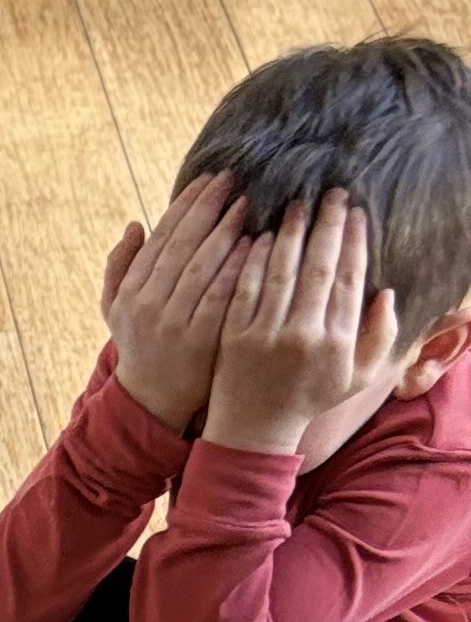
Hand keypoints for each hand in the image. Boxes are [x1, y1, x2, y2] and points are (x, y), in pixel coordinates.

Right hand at [99, 172, 251, 432]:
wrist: (152, 400)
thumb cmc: (140, 346)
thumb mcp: (115, 309)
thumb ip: (119, 267)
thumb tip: (134, 224)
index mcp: (131, 290)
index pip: (160, 236)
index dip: (185, 204)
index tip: (208, 179)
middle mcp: (148, 303)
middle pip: (182, 244)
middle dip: (209, 207)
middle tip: (234, 180)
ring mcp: (174, 323)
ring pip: (202, 266)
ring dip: (226, 231)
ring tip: (248, 205)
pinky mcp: (200, 340)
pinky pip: (222, 296)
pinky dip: (238, 268)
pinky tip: (256, 246)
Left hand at [205, 190, 401, 456]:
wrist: (255, 428)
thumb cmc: (310, 397)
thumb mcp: (357, 377)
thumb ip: (380, 337)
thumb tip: (387, 293)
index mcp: (337, 342)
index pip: (349, 278)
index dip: (353, 241)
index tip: (356, 212)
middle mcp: (303, 335)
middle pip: (318, 267)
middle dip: (327, 225)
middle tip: (332, 193)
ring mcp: (266, 334)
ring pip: (281, 271)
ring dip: (290, 233)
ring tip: (298, 204)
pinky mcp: (234, 334)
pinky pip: (245, 287)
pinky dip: (253, 259)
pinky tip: (260, 234)